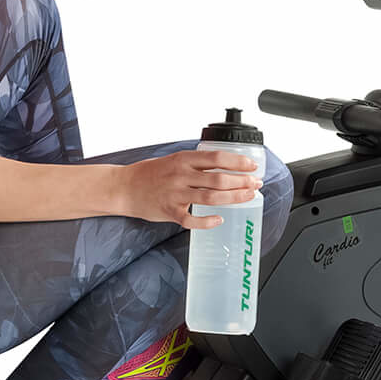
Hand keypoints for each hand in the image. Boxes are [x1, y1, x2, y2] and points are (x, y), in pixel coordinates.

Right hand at [117, 150, 261, 228]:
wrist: (124, 187)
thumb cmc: (149, 174)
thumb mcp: (173, 160)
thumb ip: (195, 164)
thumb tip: (222, 167)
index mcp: (183, 160)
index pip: (217, 158)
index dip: (238, 162)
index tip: (253, 166)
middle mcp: (181, 175)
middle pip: (219, 179)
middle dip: (242, 182)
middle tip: (256, 184)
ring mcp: (175, 194)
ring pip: (211, 197)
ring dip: (233, 198)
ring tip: (247, 197)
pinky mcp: (169, 211)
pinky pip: (191, 219)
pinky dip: (206, 221)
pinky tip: (218, 220)